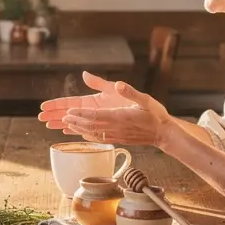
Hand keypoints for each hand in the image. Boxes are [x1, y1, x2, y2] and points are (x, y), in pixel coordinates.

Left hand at [52, 74, 171, 147]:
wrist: (164, 134)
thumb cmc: (155, 115)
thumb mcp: (145, 99)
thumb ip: (129, 92)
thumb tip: (118, 84)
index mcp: (119, 117)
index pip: (94, 116)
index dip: (79, 116)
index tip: (67, 114)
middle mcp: (115, 128)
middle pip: (89, 126)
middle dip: (73, 122)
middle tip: (61, 118)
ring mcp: (116, 135)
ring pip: (92, 133)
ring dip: (78, 129)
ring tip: (66, 125)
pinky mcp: (118, 139)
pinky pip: (100, 138)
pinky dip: (88, 136)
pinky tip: (82, 134)